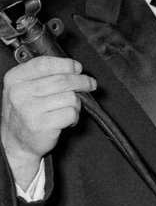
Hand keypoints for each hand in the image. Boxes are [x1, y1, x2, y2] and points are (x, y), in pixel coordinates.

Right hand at [1, 57, 96, 186]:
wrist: (16, 142)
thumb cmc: (27, 112)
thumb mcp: (26, 88)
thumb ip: (45, 75)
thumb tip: (75, 68)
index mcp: (15, 79)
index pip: (45, 63)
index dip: (67, 64)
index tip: (78, 68)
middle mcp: (19, 93)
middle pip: (63, 80)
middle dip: (82, 82)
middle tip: (89, 84)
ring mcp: (29, 109)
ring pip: (70, 97)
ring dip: (77, 103)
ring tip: (69, 109)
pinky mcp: (41, 125)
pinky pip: (71, 113)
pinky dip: (75, 116)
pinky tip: (66, 120)